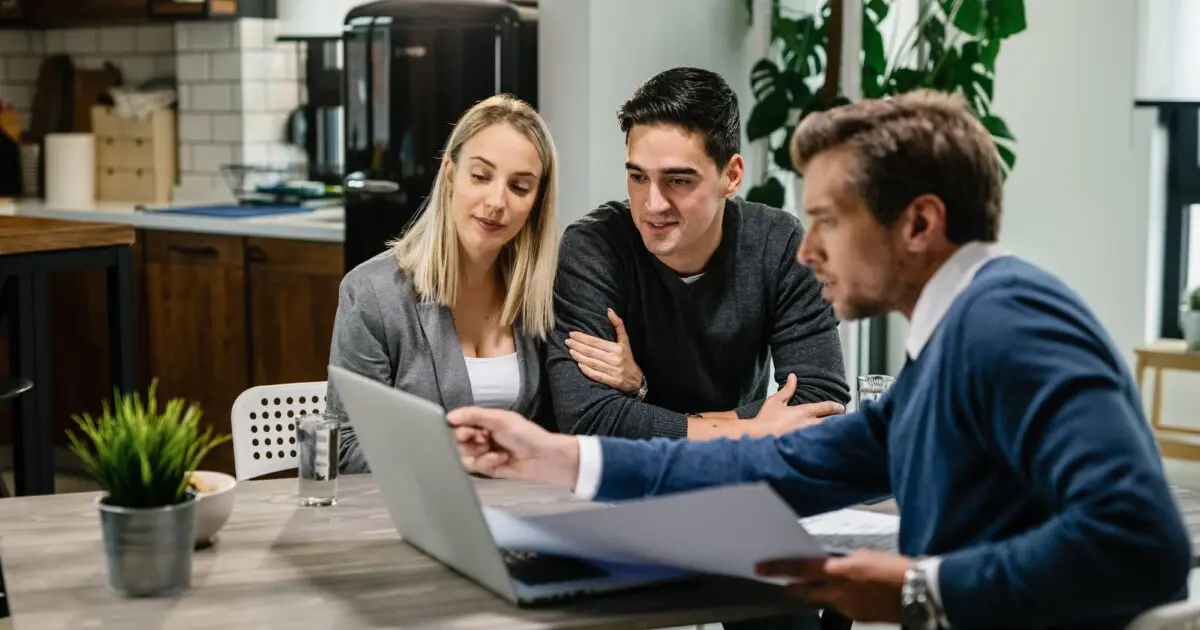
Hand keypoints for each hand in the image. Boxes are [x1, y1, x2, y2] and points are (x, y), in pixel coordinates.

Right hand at [447, 407, 580, 488]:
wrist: (542, 457)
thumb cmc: (525, 434)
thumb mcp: (499, 419)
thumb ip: (473, 415)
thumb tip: (449, 416)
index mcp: (483, 421)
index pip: (458, 424)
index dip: (458, 428)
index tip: (465, 430)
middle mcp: (480, 437)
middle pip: (456, 441)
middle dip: (468, 441)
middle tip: (482, 439)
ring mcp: (483, 453)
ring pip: (463, 456)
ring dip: (478, 453)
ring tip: (493, 450)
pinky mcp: (487, 469)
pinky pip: (475, 467)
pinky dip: (487, 462)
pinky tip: (501, 458)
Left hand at [566, 309, 644, 394]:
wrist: (636, 379)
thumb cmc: (627, 358)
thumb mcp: (625, 341)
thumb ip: (618, 325)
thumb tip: (609, 311)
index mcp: (618, 348)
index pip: (596, 342)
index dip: (583, 338)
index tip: (572, 334)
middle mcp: (615, 359)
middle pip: (592, 352)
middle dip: (578, 346)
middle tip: (567, 341)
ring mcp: (614, 371)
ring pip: (593, 363)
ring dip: (579, 357)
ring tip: (570, 351)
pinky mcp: (612, 382)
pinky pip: (597, 376)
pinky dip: (587, 371)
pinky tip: (579, 365)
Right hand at [753, 374, 843, 435]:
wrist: (758, 437)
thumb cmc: (766, 420)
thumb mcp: (775, 401)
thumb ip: (787, 390)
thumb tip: (793, 377)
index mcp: (803, 412)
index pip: (826, 407)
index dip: (836, 407)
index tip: (841, 408)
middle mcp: (808, 424)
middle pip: (830, 422)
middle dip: (838, 421)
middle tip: (842, 421)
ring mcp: (807, 437)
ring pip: (825, 434)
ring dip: (831, 432)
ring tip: (836, 433)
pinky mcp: (803, 447)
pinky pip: (817, 444)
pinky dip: (822, 442)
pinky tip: (824, 444)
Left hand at [755, 550, 912, 622]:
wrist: (920, 591)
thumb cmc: (894, 568)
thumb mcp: (864, 556)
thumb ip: (843, 563)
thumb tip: (833, 567)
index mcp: (839, 571)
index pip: (800, 568)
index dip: (778, 569)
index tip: (760, 569)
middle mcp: (838, 592)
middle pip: (805, 591)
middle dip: (793, 588)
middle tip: (783, 585)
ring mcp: (847, 608)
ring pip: (823, 600)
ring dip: (819, 593)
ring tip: (824, 585)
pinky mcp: (858, 617)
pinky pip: (840, 607)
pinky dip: (838, 600)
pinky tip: (849, 594)